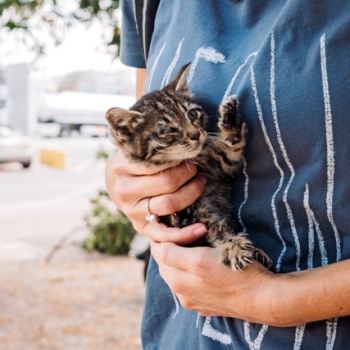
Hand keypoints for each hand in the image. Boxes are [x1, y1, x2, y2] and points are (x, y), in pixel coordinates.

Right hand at [105, 151, 207, 242]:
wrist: (115, 183)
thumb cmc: (130, 163)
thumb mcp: (133, 151)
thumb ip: (150, 149)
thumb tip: (181, 141)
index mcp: (121, 168)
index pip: (157, 163)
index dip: (179, 160)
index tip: (190, 155)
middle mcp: (124, 191)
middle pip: (167, 183)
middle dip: (189, 175)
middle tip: (197, 169)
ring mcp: (132, 211)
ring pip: (169, 204)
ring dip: (192, 193)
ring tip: (201, 183)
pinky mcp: (140, 227)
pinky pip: (164, 234)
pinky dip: (184, 234)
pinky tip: (201, 228)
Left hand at [151, 240, 273, 322]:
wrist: (261, 298)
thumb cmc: (237, 270)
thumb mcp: (205, 255)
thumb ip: (176, 252)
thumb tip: (158, 246)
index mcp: (180, 276)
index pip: (158, 252)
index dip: (161, 237)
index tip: (166, 226)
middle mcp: (181, 291)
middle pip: (163, 265)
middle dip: (166, 249)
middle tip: (177, 235)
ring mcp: (190, 300)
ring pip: (172, 276)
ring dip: (173, 263)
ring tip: (186, 250)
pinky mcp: (200, 307)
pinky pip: (183, 289)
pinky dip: (183, 277)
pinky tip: (196, 270)